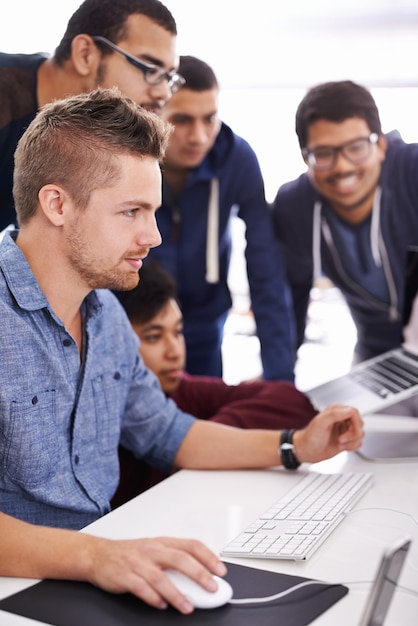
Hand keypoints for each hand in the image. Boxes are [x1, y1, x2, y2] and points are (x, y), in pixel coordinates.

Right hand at [86, 535, 226, 613]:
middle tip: (211, 588)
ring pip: (160, 577)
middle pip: (179, 559)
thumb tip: (201, 575)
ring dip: (176, 593)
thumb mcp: (154, 550)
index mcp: (163, 542)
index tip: (221, 570)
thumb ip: (175, 560)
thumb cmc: (131, 553)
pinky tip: (161, 605)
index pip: (191, 545)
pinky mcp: (124, 576)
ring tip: (188, 606)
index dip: (208, 556)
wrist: (98, 554)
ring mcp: (138, 562)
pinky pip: (140, 587)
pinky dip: (152, 597)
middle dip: (198, 574)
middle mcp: (152, 550)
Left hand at [292, 404, 363, 462]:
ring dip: (351, 441)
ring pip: (360, 434)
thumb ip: (334, 414)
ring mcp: (344, 430)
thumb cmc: (310, 437)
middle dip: (353, 434)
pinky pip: (358, 442)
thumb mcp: (320, 423)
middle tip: (341, 439)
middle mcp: (341, 419)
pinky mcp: (345, 440)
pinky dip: (352, 447)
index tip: (352, 431)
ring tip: (340, 443)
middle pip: (359, 423)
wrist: (306, 451)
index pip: (354, 412)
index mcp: (335, 411)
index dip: (356, 423)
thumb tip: (348, 411)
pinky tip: (342, 447)